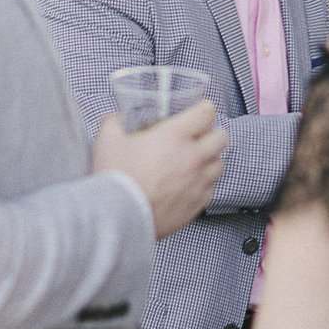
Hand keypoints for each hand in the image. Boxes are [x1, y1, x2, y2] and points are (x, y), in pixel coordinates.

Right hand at [93, 103, 226, 239]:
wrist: (119, 218)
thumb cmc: (115, 179)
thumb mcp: (107, 141)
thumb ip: (113, 124)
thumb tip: (114, 119)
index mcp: (174, 136)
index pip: (206, 113)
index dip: (203, 109)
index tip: (199, 112)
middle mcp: (193, 157)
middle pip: (221, 137)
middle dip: (212, 134)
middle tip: (198, 137)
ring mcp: (198, 182)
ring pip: (220, 164)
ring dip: (210, 160)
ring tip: (194, 162)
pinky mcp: (197, 204)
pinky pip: (211, 189)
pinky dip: (204, 184)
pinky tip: (189, 185)